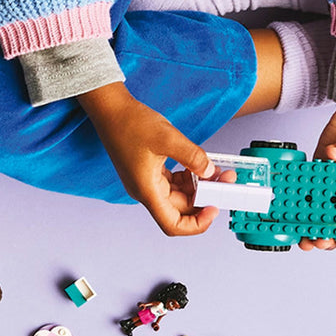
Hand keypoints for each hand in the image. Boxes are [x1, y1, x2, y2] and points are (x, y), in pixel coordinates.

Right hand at [78, 83, 217, 236]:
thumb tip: (209, 172)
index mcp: (147, 190)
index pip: (173, 225)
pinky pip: (172, 183)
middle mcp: (146, 191)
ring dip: (198, 187)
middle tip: (224, 181)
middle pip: (180, 209)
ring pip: (178, 195)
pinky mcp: (149, 172)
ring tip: (215, 171)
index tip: (213, 208)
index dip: (196, 224)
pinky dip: (188, 178)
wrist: (111, 110)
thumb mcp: (168, 138)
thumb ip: (193, 157)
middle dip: (204, 197)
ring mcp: (147, 182)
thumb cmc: (130, 124)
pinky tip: (198, 166)